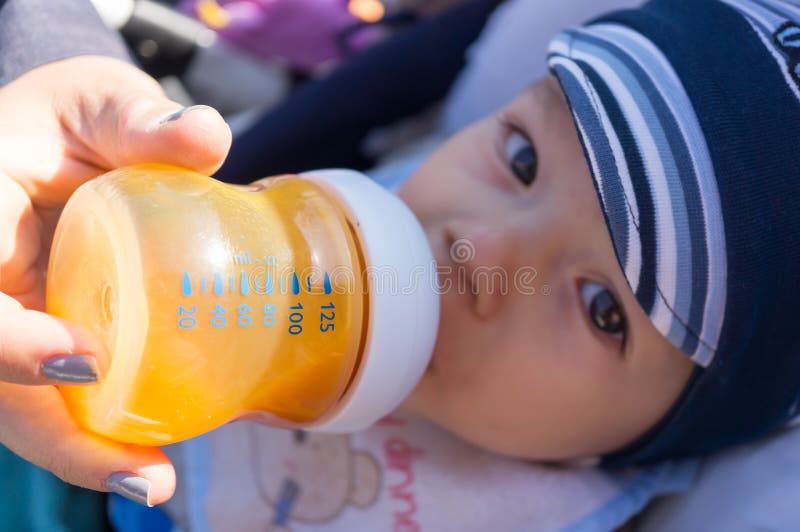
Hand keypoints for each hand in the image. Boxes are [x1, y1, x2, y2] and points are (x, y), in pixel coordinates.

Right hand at [0, 55, 230, 504]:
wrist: (69, 137)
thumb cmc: (76, 117)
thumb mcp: (100, 102)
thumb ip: (141, 120)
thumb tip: (204, 137)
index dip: (8, 341)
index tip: (85, 360)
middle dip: (59, 438)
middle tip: (145, 477)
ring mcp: (16, 318)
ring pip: (24, 404)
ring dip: (85, 453)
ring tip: (155, 483)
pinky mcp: (51, 337)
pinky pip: (64, 396)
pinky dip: (102, 432)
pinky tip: (156, 455)